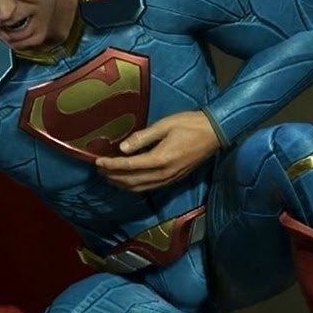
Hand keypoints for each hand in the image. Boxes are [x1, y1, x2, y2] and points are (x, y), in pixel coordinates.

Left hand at [95, 111, 222, 192]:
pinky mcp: (173, 180)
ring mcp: (169, 179)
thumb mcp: (164, 126)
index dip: (111, 165)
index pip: (129, 166)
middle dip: (113, 176)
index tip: (97, 161)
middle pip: (131, 181)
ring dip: (122, 184)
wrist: (215, 134)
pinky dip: (135, 186)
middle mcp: (163, 174)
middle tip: (98, 170)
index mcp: (160, 159)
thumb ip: (142, 138)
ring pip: (140, 188)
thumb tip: (122, 148)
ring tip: (108, 176)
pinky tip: (128, 181)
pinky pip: (149, 188)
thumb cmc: (190, 125)